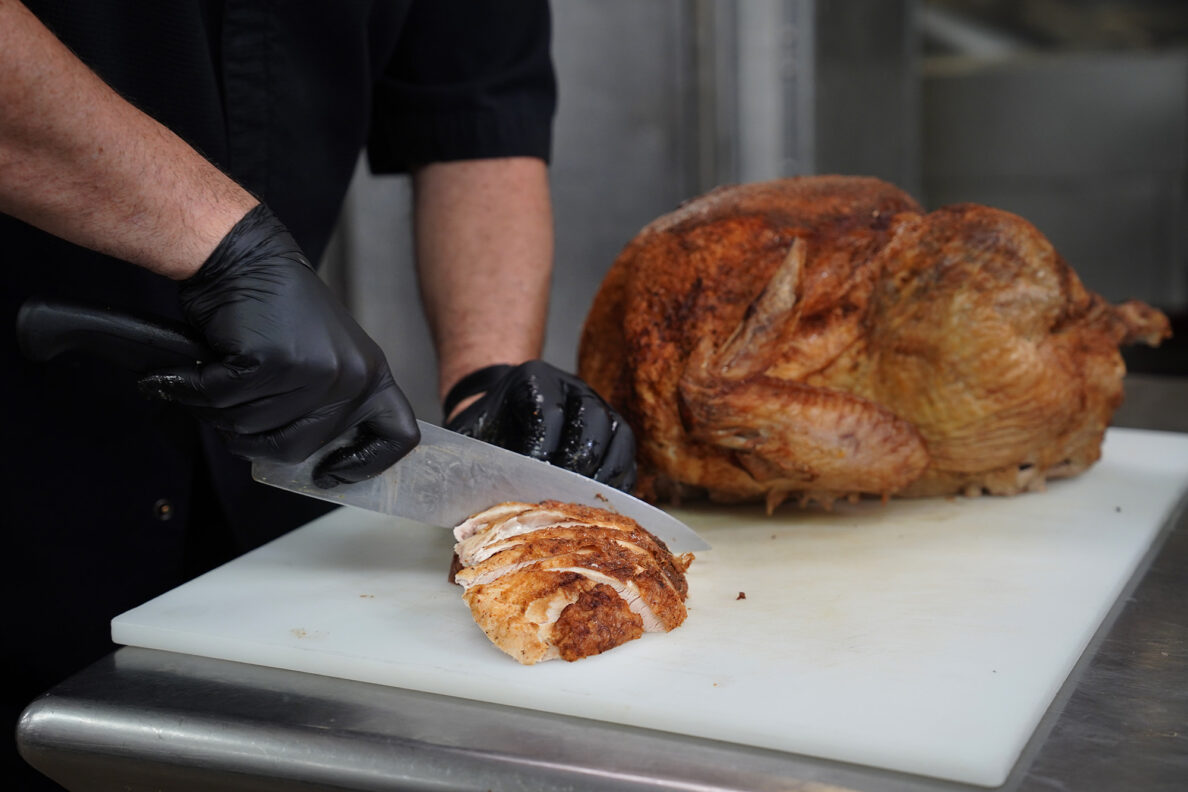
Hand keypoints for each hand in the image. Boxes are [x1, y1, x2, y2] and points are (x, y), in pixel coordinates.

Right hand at [140, 204, 419, 487]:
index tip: (330, 474)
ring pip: (251, 428)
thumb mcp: (323, 357)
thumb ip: (324, 405)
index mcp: (371, 375)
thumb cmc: (274, 310)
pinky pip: (222, 401)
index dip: (365, 466)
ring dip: (219, 410)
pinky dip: (193, 388)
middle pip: (297, 449)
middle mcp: (351, 376)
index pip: (396, 436)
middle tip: (230, 410)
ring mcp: (315, 369)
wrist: (243, 256)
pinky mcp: (273, 361)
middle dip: (253, 439)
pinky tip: (189, 370)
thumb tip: (309, 463)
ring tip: (217, 374)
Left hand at [444, 360, 636, 491]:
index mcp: (534, 378)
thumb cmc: (484, 432)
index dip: (541, 450)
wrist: (500, 419)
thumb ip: (467, 459)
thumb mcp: (468, 436)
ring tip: (585, 506)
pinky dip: (618, 486)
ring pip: (619, 437)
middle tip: (562, 497)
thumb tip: (466, 503)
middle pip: (593, 420)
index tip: (529, 480)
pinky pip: (628, 458)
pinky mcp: (614, 435)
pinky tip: (602, 509)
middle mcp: (574, 388)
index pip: (548, 413)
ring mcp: (599, 408)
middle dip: (578, 464)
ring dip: (604, 475)